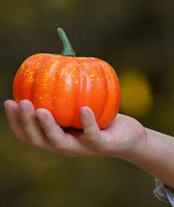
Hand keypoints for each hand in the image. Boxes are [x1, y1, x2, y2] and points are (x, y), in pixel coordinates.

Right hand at [4, 99, 145, 159]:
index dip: (16, 121)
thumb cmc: (101, 118)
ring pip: (59, 141)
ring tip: (41, 110)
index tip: (9, 102)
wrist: (129, 137)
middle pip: (38, 139)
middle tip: (22, 103)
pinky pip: (92, 134)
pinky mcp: (100, 146)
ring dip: (48, 126)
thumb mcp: (80, 105)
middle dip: (26, 123)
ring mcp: (81, 148)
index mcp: (54, 138)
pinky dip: (87, 121)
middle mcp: (64, 146)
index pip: (28, 134)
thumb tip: (57, 58)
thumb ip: (65, 93)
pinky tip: (83, 108)